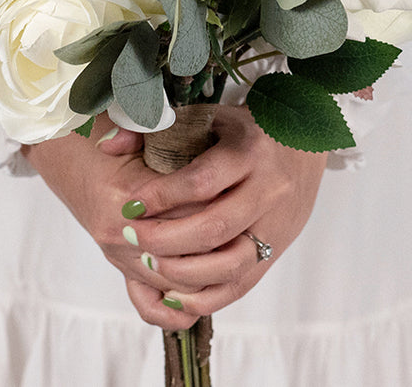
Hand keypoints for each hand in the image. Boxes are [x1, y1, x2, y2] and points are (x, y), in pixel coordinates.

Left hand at [24, 106, 326, 329]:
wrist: (304, 143)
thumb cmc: (244, 127)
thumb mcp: (207, 116)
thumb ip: (156, 127)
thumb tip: (107, 143)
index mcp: (250, 151)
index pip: (203, 181)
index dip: (163, 196)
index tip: (131, 203)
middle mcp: (268, 190)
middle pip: (214, 227)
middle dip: (165, 238)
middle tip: (131, 236)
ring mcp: (275, 225)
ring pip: (229, 263)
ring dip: (183, 271)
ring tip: (147, 262)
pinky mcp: (276, 251)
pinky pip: (241, 285)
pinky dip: (206, 296)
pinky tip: (173, 291)